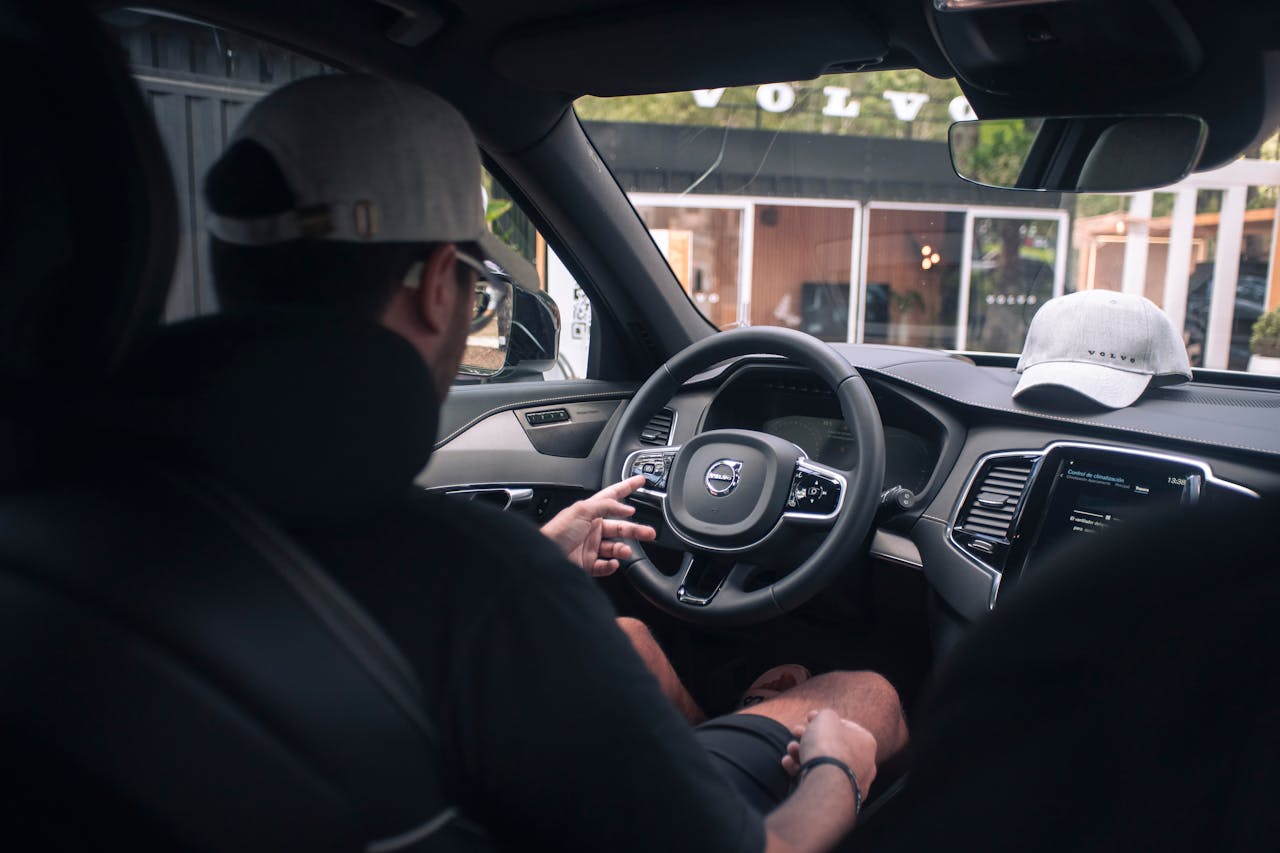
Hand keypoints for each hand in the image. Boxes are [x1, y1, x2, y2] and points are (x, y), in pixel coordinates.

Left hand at [541, 475, 656, 576]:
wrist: (544, 557)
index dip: (627, 487)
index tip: (641, 481)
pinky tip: (611, 563)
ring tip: (626, 552)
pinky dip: (611, 566)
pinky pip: (605, 565)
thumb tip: (626, 508)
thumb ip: (606, 506)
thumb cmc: (557, 531)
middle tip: (649, 532)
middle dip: (636, 529)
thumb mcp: (582, 510)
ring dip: (623, 550)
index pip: (612, 495)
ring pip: (615, 547)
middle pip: (620, 526)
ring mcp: (590, 546)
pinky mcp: (588, 564)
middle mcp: (592, 528)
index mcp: (590, 511)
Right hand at [782, 709, 877, 801]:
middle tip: (795, 732)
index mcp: (866, 742)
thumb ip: (826, 715)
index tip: (807, 717)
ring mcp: (851, 782)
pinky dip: (802, 770)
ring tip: (790, 748)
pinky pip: (819, 779)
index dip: (824, 719)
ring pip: (823, 763)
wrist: (826, 783)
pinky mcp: (837, 797)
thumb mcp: (826, 717)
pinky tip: (788, 763)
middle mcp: (864, 764)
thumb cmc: (829, 746)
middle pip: (831, 745)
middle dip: (809, 737)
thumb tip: (823, 720)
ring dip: (802, 752)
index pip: (844, 726)